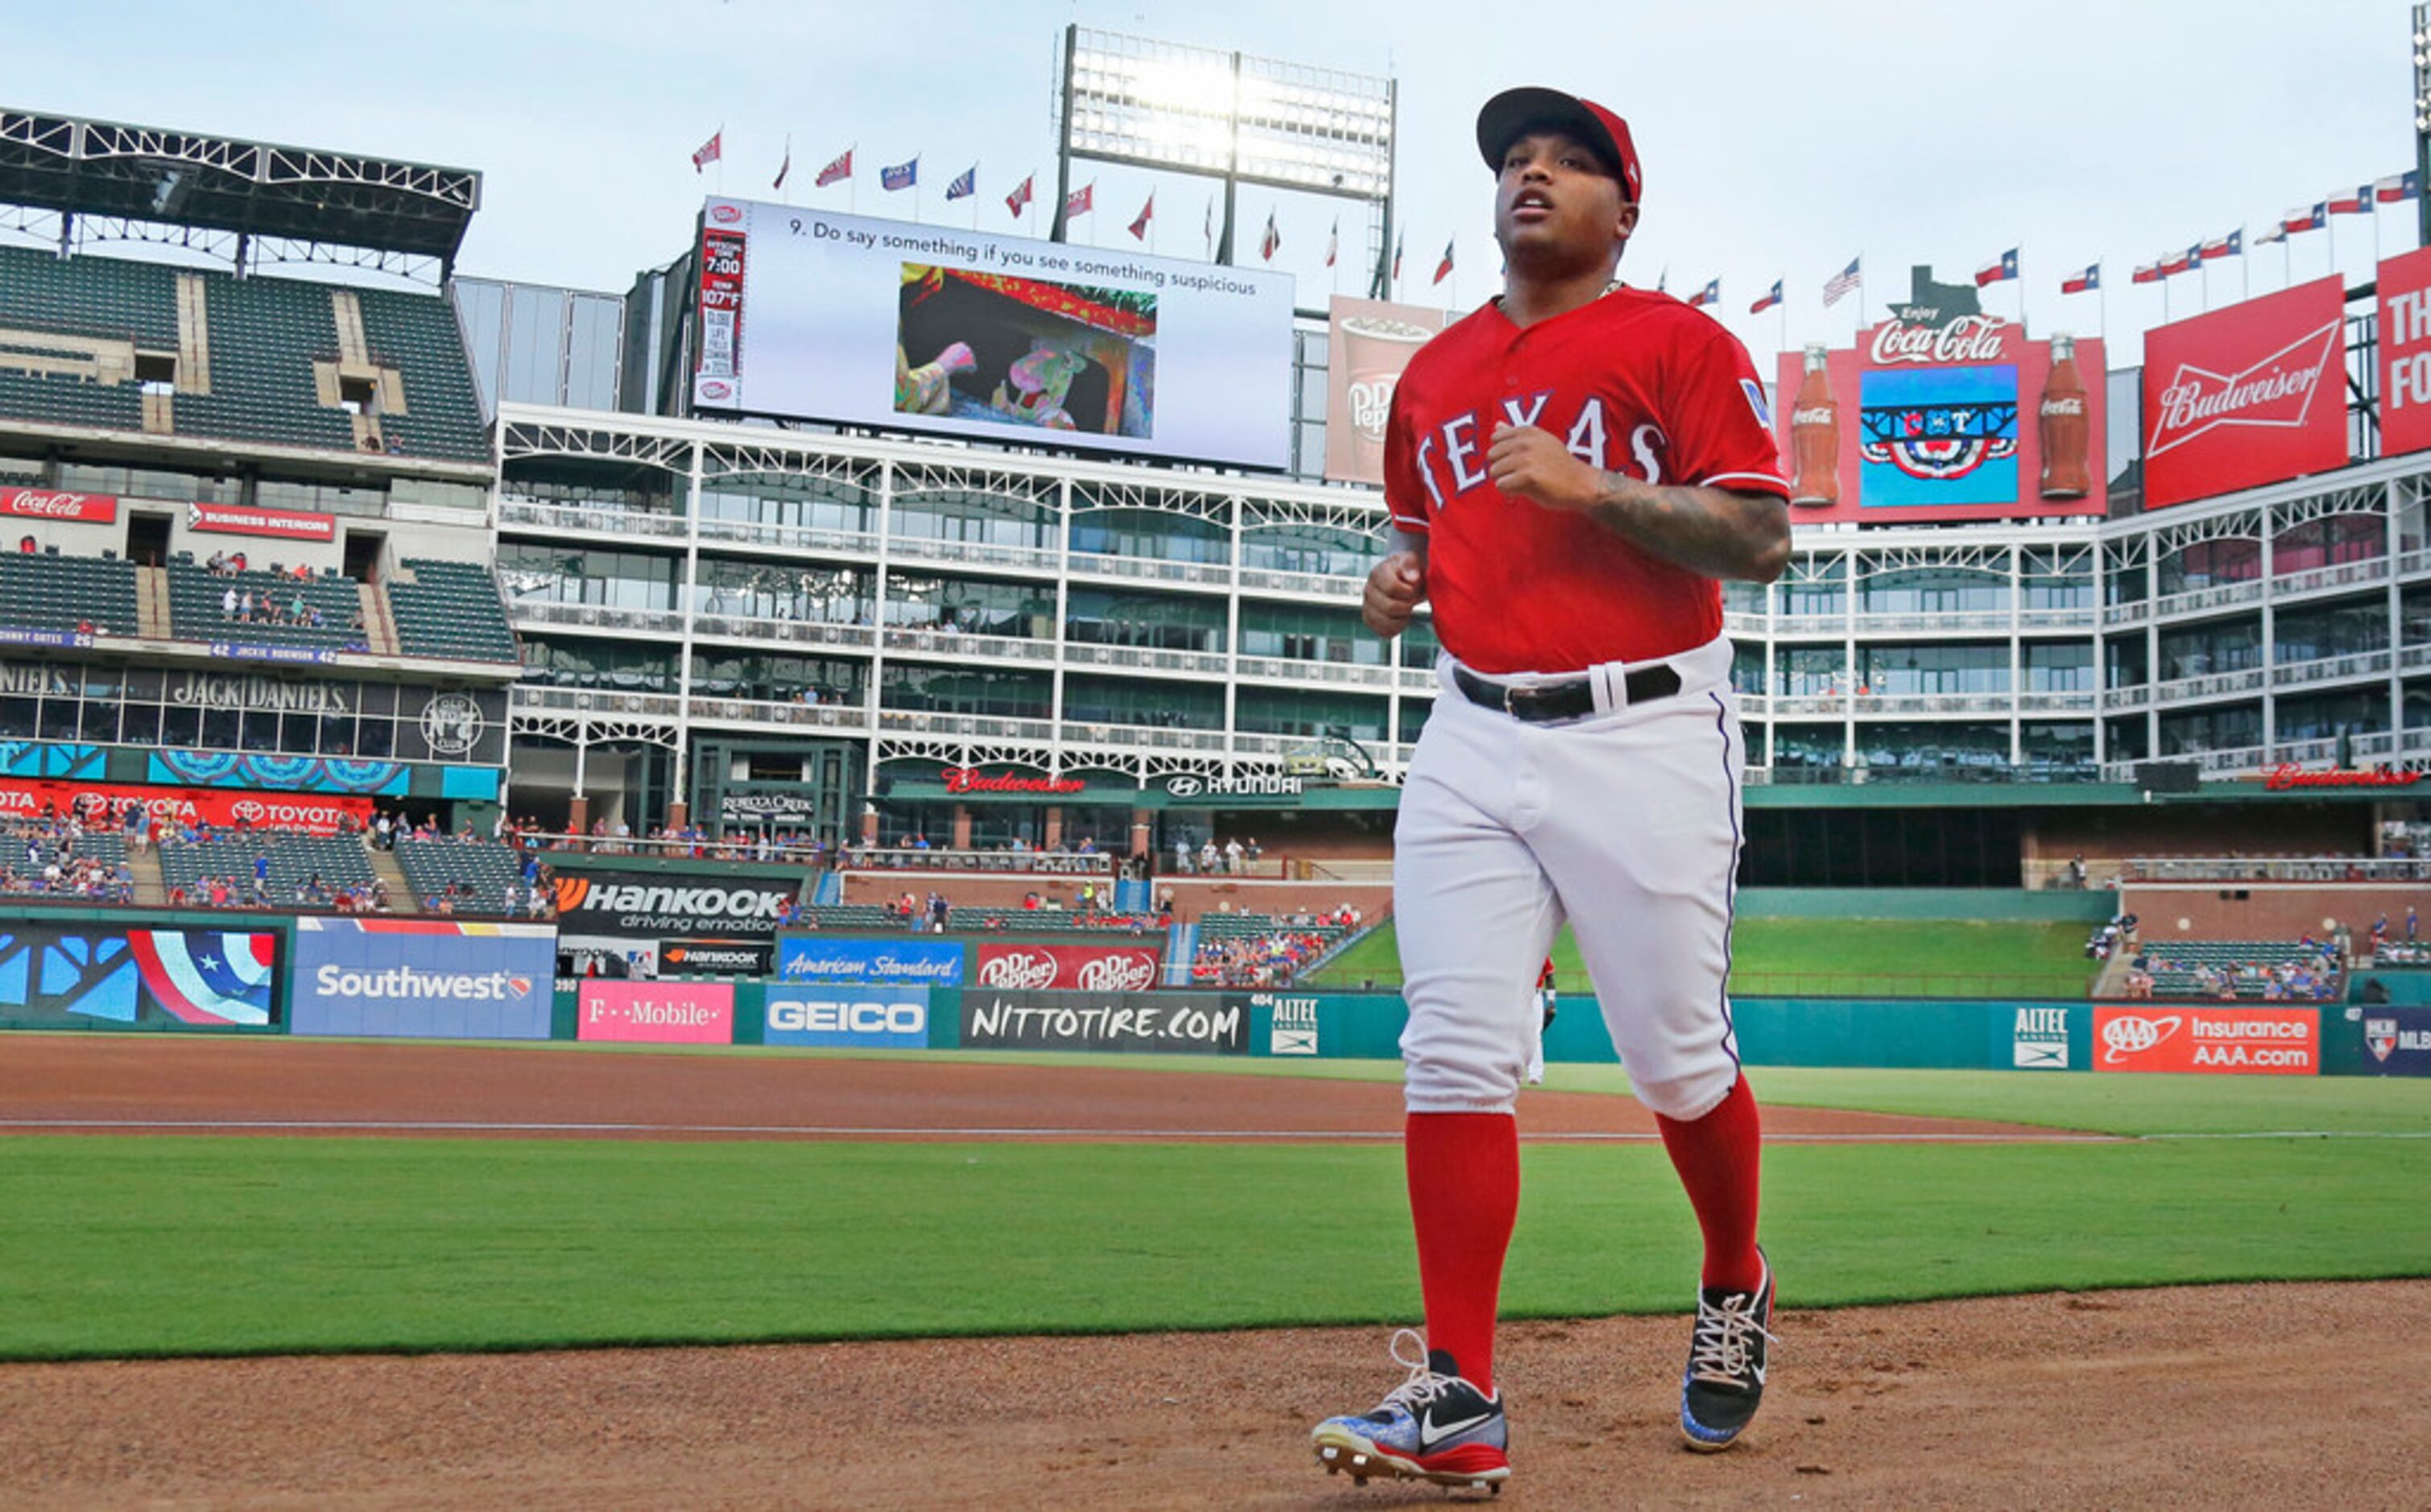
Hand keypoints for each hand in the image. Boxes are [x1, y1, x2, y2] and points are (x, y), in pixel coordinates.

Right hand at [1363, 550, 1425, 637]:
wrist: (1404, 579)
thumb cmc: (1408, 570)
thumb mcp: (1412, 562)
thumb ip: (1411, 566)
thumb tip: (1412, 578)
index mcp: (1377, 574)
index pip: (1391, 587)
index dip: (1408, 592)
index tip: (1413, 589)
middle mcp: (1368, 590)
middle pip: (1389, 607)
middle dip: (1407, 606)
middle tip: (1411, 600)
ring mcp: (1367, 607)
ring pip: (1384, 623)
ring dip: (1401, 619)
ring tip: (1405, 610)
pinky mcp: (1370, 620)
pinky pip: (1383, 632)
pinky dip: (1396, 629)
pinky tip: (1400, 618)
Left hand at [1488, 423, 1606, 511]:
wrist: (1582, 483)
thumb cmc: (1560, 466)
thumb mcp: (1541, 443)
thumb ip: (1517, 435)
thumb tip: (1497, 425)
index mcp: (1528, 432)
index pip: (1496, 439)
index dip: (1502, 454)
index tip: (1515, 462)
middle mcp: (1525, 442)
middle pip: (1492, 456)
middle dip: (1501, 469)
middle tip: (1519, 476)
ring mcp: (1526, 458)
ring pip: (1495, 472)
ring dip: (1506, 481)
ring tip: (1523, 484)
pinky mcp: (1527, 476)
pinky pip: (1501, 485)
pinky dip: (1509, 492)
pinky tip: (1523, 491)